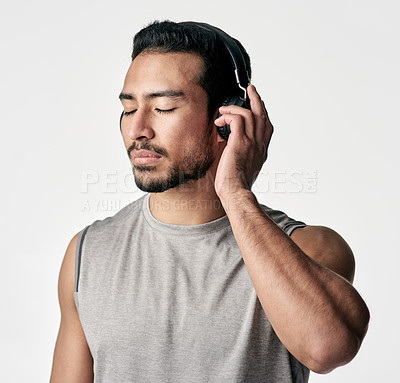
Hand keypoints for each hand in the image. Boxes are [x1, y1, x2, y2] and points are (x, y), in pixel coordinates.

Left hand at [214, 84, 273, 199]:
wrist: (236, 192)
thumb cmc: (236, 184)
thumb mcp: (245, 168)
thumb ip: (243, 154)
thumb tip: (230, 145)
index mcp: (262, 150)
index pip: (267, 126)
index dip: (262, 112)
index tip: (256, 105)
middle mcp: (260, 144)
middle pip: (262, 115)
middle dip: (256, 99)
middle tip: (251, 90)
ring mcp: (252, 143)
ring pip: (250, 113)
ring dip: (236, 106)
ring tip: (225, 108)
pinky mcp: (240, 142)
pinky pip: (237, 119)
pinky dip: (228, 115)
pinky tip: (220, 119)